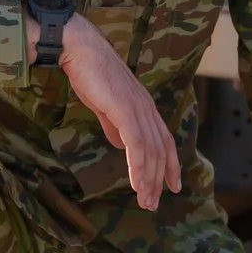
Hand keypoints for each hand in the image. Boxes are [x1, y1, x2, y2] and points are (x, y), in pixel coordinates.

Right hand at [37, 12, 181, 210]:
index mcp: (144, 107)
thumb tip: (120, 144)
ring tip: (145, 201)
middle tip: (153, 203)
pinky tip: (136, 184)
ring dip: (148, 179)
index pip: (164, 141)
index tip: (172, 186)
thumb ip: (114, 124)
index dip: (170, 165)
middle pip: (160, 151)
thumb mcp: (105, 104)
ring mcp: (138, 108)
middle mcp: (147, 108)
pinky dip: (138, 167)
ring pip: (150, 152)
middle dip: (158, 180)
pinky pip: (136, 145)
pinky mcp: (125, 110)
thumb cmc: (89, 73)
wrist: (79, 49)